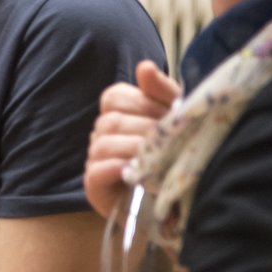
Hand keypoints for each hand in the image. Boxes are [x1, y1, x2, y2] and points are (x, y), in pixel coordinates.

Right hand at [85, 61, 180, 214]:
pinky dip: (115, 168)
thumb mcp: (176, 120)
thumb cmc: (176, 157)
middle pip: (112, 120)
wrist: (178, 204)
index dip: (141, 103)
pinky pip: (95, 170)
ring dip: (133, 149)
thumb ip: (162, 91)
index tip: (167, 114)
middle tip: (171, 139)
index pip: (114, 96)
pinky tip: (134, 172)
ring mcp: (95, 160)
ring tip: (157, 158)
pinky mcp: (93, 186)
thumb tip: (144, 67)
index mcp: (118, 115)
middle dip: (145, 128)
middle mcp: (102, 135)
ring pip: (103, 143)